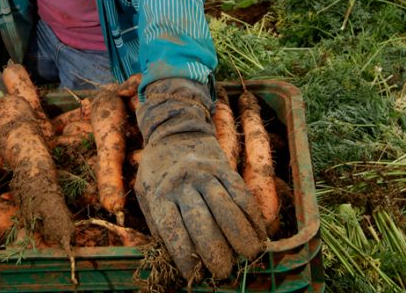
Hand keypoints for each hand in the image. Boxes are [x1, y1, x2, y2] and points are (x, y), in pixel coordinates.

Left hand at [134, 78, 265, 280]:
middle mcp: (183, 183)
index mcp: (160, 194)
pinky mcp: (225, 168)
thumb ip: (157, 222)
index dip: (185, 257)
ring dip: (241, 236)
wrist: (173, 128)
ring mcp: (206, 174)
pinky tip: (259, 234)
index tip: (194, 276)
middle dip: (216, 252)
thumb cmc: (157, 170)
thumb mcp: (145, 193)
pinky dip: (253, 216)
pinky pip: (242, 194)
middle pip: (202, 223)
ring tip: (247, 255)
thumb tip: (173, 259)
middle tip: (223, 271)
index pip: (173, 231)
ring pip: (227, 208)